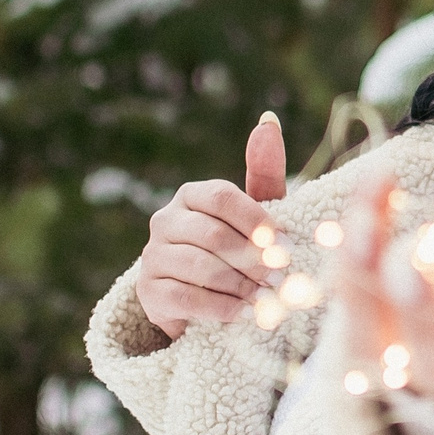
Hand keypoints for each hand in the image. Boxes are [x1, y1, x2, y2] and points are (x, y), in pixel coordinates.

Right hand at [134, 112, 288, 339]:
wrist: (204, 299)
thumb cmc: (238, 247)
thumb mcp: (255, 213)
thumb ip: (264, 171)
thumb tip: (268, 120)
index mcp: (191, 195)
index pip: (222, 197)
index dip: (256, 220)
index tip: (285, 243)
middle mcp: (165, 221)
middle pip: (212, 235)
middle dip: (253, 258)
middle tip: (283, 276)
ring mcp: (152, 256)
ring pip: (200, 267)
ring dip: (241, 284)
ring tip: (269, 297)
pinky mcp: (148, 291)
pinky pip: (186, 297)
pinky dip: (221, 307)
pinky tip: (245, 314)